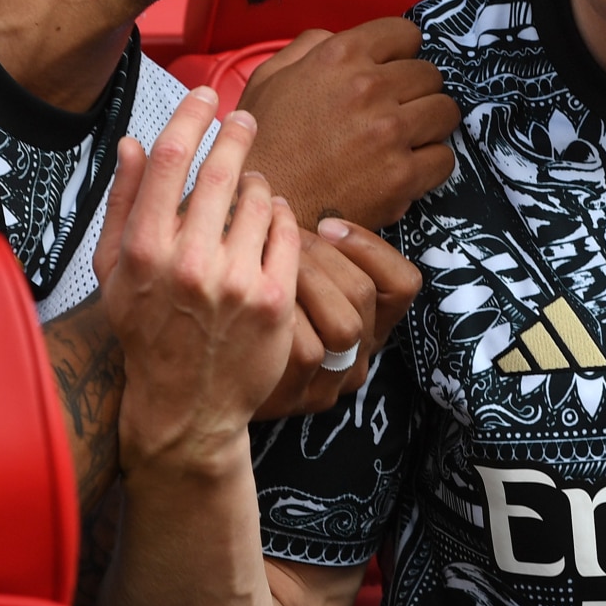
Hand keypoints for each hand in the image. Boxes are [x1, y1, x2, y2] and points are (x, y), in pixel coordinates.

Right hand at [93, 89, 300, 476]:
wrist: (186, 405)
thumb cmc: (146, 330)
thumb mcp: (114, 270)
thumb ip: (123, 202)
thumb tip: (134, 141)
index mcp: (143, 250)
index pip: (169, 159)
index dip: (190, 116)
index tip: (205, 96)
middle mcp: (188, 263)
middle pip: (221, 170)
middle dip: (236, 134)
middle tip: (245, 119)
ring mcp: (235, 283)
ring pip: (260, 198)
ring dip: (258, 184)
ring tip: (250, 193)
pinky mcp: (274, 301)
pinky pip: (289, 232)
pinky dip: (282, 219)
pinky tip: (271, 224)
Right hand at [239, 17, 461, 229]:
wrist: (263, 205)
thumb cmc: (263, 143)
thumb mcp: (270, 77)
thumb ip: (310, 46)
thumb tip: (341, 37)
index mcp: (340, 56)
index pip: (406, 34)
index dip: (400, 52)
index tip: (393, 70)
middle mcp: (369, 88)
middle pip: (430, 74)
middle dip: (416, 90)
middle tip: (397, 109)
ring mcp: (390, 132)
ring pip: (445, 111)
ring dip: (429, 124)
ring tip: (406, 137)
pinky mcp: (401, 176)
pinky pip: (444, 158)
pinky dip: (430, 164)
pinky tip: (406, 167)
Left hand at [254, 218, 423, 418]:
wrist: (202, 381)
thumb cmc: (245, 311)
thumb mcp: (289, 276)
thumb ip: (311, 250)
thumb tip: (310, 207)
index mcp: (368, 325)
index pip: (404, 283)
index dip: (368, 246)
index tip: (325, 223)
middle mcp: (358, 358)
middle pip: (364, 294)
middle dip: (318, 256)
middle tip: (277, 240)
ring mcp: (330, 383)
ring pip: (344, 323)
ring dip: (301, 282)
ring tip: (262, 263)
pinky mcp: (299, 398)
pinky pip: (307, 348)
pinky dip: (280, 315)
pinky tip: (250, 299)